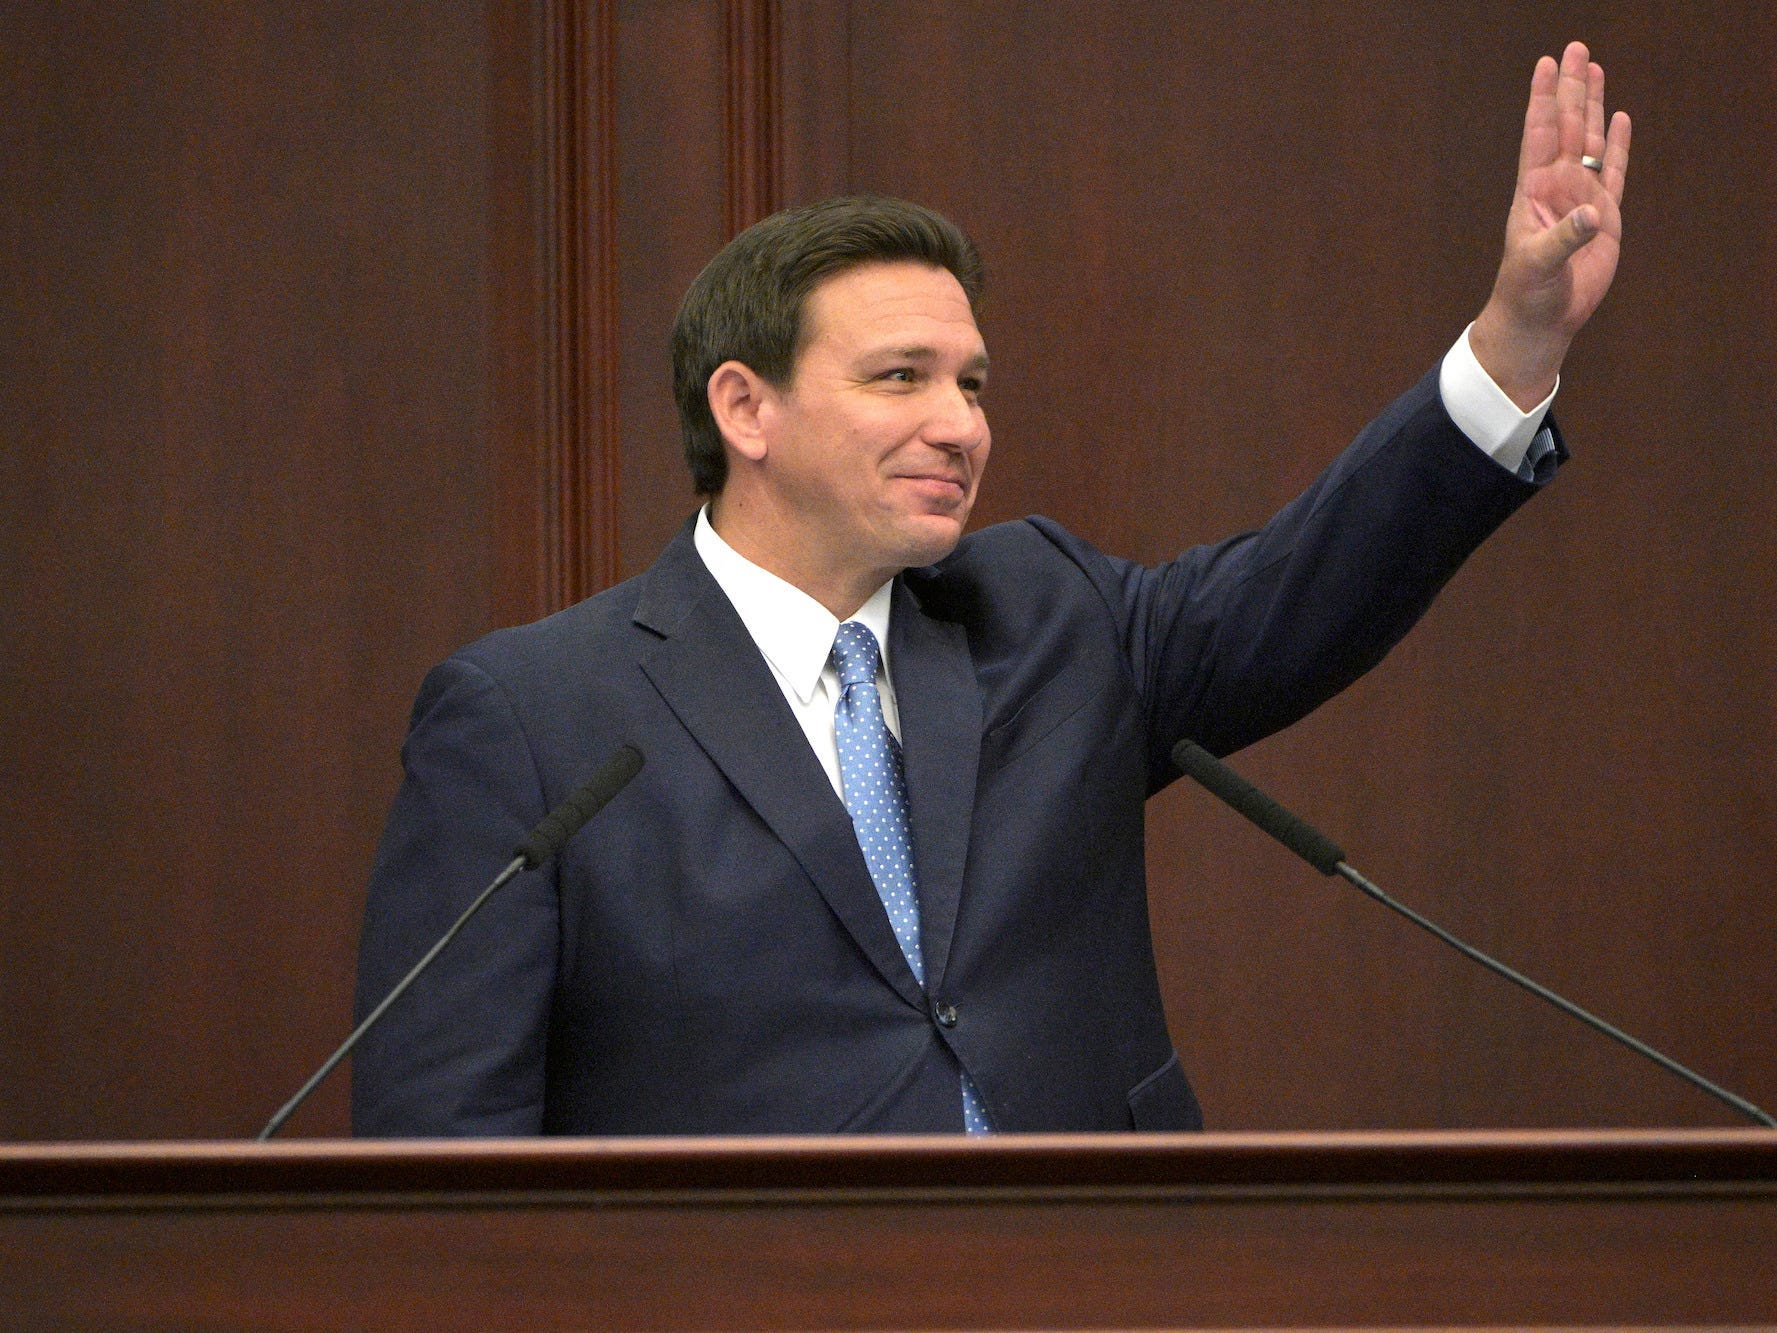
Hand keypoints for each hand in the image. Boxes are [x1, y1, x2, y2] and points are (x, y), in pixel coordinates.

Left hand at [1470, 41, 1631, 408]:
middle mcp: (1557, 187)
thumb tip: (1591, 215)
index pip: (1538, 135)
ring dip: (1592, 106)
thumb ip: (1565, 238)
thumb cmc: (1526, 293)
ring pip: (1588, 141)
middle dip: (1571, 88)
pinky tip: (1617, 118)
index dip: (1542, 99)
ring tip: (1594, 69)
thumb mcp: (1538, 265)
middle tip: (1575, 48)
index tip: (1545, 64)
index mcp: (1534, 192)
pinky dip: (1615, 145)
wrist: (1540, 319)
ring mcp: (1580, 198)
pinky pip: (1612, 171)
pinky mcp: (1603, 216)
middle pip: (1565, 126)